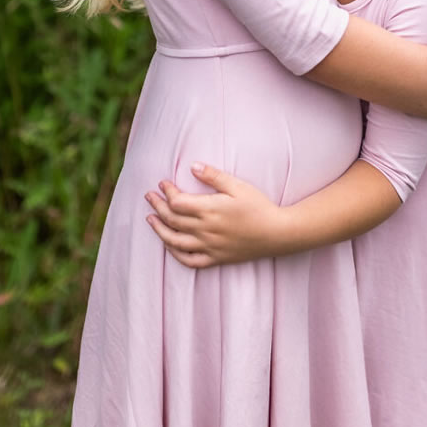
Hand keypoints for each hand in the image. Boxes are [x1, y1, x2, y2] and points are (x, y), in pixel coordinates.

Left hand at [144, 163, 284, 267]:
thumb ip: (213, 176)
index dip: (167, 192)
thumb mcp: (238, 186)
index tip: (162, 183)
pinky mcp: (215, 258)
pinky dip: (175, 254)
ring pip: (175, 241)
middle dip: (157, 206)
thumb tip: (192, 166)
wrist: (277, 233)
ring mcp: (209, 246)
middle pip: (172, 219)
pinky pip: (189, 260)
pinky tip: (169, 245)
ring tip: (150, 219)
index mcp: (210, 210)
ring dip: (159, 230)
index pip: (178, 202)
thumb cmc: (259, 206)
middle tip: (149, 196)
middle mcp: (205, 230)